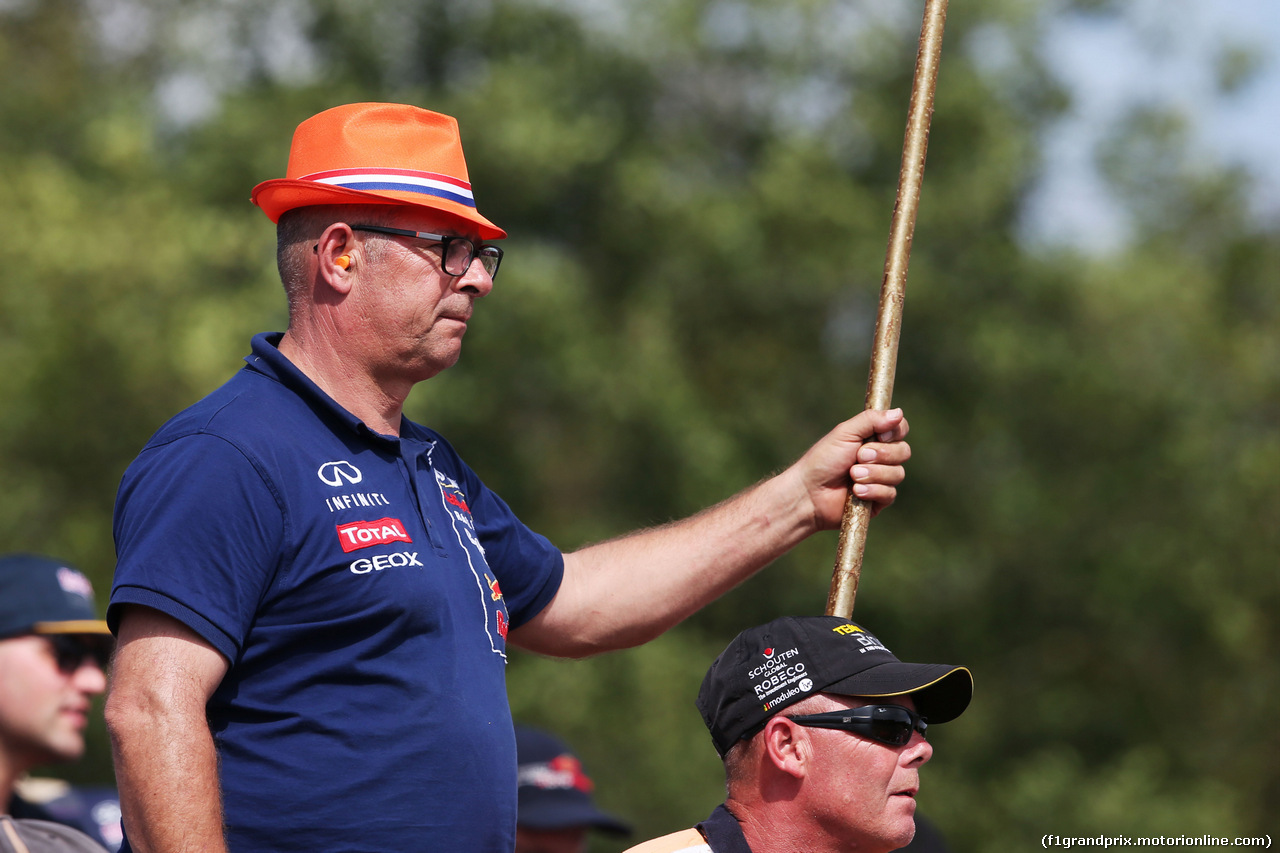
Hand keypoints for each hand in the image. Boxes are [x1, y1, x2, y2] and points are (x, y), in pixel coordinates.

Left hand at [792, 408, 909, 526]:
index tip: (881, 435)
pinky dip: (873, 490)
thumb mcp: (845, 433)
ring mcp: (880, 479)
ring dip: (873, 474)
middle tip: (859, 456)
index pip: (900, 429)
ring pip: (897, 474)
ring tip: (852, 475)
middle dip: (882, 454)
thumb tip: (899, 413)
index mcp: (873, 438)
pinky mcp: (878, 500)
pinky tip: (856, 492)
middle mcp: (880, 458)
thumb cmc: (823, 460)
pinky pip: (890, 494)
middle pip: (904, 451)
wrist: (809, 492)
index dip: (896, 431)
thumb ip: (871, 421)